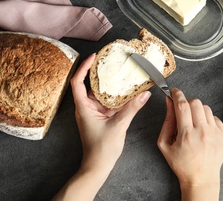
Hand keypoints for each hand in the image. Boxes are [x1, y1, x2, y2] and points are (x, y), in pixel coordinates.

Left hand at [71, 54, 150, 170]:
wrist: (98, 166)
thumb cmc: (102, 149)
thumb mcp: (119, 125)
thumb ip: (132, 108)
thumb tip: (144, 94)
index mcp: (83, 108)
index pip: (78, 82)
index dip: (84, 67)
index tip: (94, 57)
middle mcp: (86, 108)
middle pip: (89, 85)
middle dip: (98, 72)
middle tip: (109, 60)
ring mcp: (93, 113)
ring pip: (99, 94)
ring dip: (108, 84)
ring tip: (119, 72)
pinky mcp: (100, 118)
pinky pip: (107, 103)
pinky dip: (115, 96)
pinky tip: (125, 91)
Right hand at [157, 88, 222, 199]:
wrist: (201, 178)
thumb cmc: (181, 164)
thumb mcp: (165, 144)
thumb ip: (167, 121)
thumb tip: (169, 102)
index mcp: (186, 134)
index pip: (182, 105)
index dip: (177, 94)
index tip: (174, 92)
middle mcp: (203, 132)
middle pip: (195, 102)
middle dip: (186, 102)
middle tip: (182, 110)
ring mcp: (215, 133)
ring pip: (206, 107)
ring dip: (197, 110)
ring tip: (192, 122)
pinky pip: (214, 117)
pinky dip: (207, 119)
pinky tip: (202, 129)